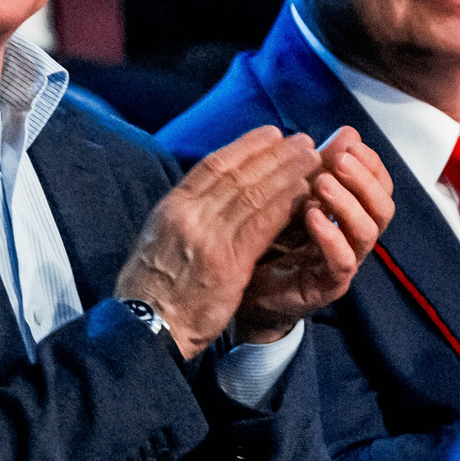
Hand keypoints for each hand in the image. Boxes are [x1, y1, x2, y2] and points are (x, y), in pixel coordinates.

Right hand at [116, 127, 325, 358]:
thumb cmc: (153, 289)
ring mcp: (208, 237)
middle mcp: (188, 214)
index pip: (212, 165)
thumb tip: (204, 197)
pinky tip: (305, 195)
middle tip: (302, 141)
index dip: (246, 147)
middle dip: (274, 154)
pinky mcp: (227, 262)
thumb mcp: (156, 240)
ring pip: (254, 194)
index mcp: (171, 207)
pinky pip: (262, 225)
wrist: (147, 326)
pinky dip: (286, 205)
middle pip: (238, 174)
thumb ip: (182, 217)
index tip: (270, 135)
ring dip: (287, 173)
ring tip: (312, 159)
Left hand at [233, 127, 394, 341]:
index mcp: (349, 214)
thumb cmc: (271, 240)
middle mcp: (353, 239)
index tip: (350, 143)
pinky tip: (311, 216)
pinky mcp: (327, 286)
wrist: (245, 289)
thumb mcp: (293, 197)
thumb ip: (318, 167)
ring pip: (367, 233)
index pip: (380, 186)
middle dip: (364, 180)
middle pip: (383, 208)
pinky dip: (330, 235)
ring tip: (322, 183)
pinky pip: (343, 261)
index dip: (371, 164)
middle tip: (339, 160)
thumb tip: (346, 132)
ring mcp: (343, 263)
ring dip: (347, 203)